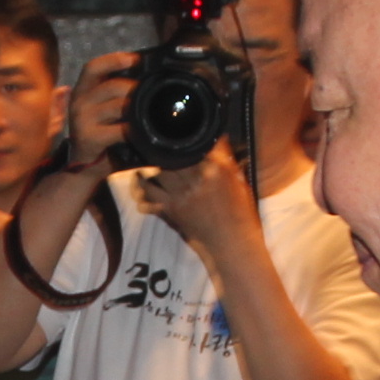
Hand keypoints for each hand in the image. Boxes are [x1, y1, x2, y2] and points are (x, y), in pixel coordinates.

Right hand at [62, 51, 139, 164]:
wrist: (84, 167)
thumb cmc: (100, 134)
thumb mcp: (103, 109)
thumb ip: (115, 94)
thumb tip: (143, 79)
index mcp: (82, 90)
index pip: (94, 67)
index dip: (114, 60)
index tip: (136, 59)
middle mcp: (78, 102)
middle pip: (111, 85)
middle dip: (135, 88)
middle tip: (152, 93)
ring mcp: (82, 120)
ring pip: (118, 106)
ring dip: (137, 109)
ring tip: (148, 113)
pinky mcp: (89, 138)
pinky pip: (119, 129)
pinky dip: (133, 130)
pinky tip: (140, 132)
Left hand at [138, 140, 258, 253]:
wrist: (232, 244)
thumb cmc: (240, 215)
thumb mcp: (239, 182)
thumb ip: (226, 160)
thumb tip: (219, 139)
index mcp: (217, 169)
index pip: (196, 145)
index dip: (184, 139)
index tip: (178, 135)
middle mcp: (198, 178)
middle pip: (173, 155)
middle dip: (166, 151)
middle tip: (159, 146)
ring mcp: (182, 193)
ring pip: (159, 170)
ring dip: (152, 165)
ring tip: (146, 160)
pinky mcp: (172, 208)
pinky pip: (149, 193)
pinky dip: (142, 187)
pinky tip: (140, 180)